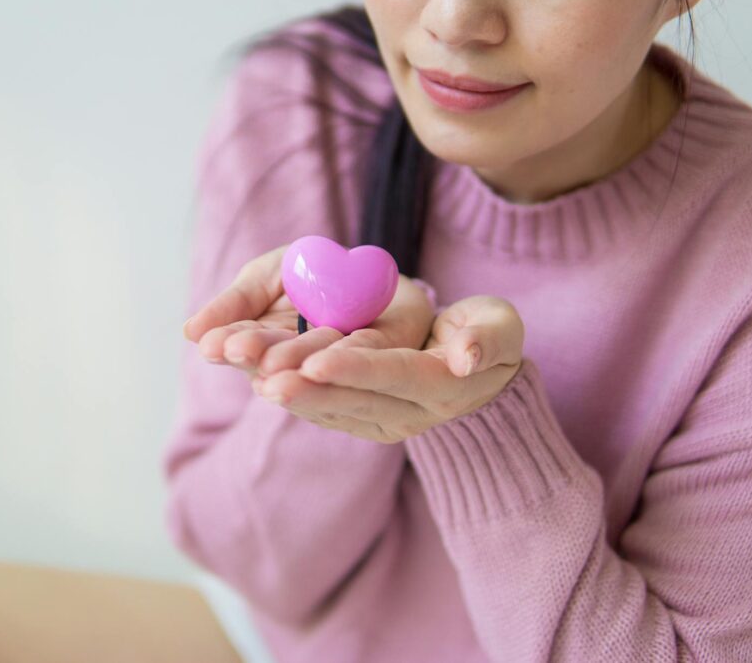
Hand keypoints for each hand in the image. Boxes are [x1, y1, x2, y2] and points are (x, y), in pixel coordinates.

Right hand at [182, 244, 435, 381]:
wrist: (375, 273)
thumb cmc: (313, 275)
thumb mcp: (268, 276)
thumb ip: (235, 303)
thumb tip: (189, 332)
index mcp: (268, 347)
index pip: (243, 348)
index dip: (229, 346)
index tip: (212, 345)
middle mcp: (301, 364)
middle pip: (277, 363)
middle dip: (258, 354)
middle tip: (239, 349)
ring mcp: (341, 366)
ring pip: (318, 366)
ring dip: (296, 364)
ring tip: (275, 366)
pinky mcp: (385, 356)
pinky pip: (367, 354)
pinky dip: (349, 357)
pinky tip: (333, 358)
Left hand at [253, 295, 524, 443]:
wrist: (478, 378)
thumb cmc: (490, 337)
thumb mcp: (500, 328)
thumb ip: (488, 338)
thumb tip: (466, 357)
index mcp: (440, 386)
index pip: (395, 376)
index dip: (356, 368)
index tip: (316, 359)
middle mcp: (409, 415)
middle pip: (352, 399)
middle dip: (307, 388)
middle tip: (265, 375)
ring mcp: (382, 423)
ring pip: (330, 408)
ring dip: (290, 394)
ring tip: (251, 377)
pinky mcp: (362, 422)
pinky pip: (323, 410)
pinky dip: (292, 395)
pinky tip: (258, 380)